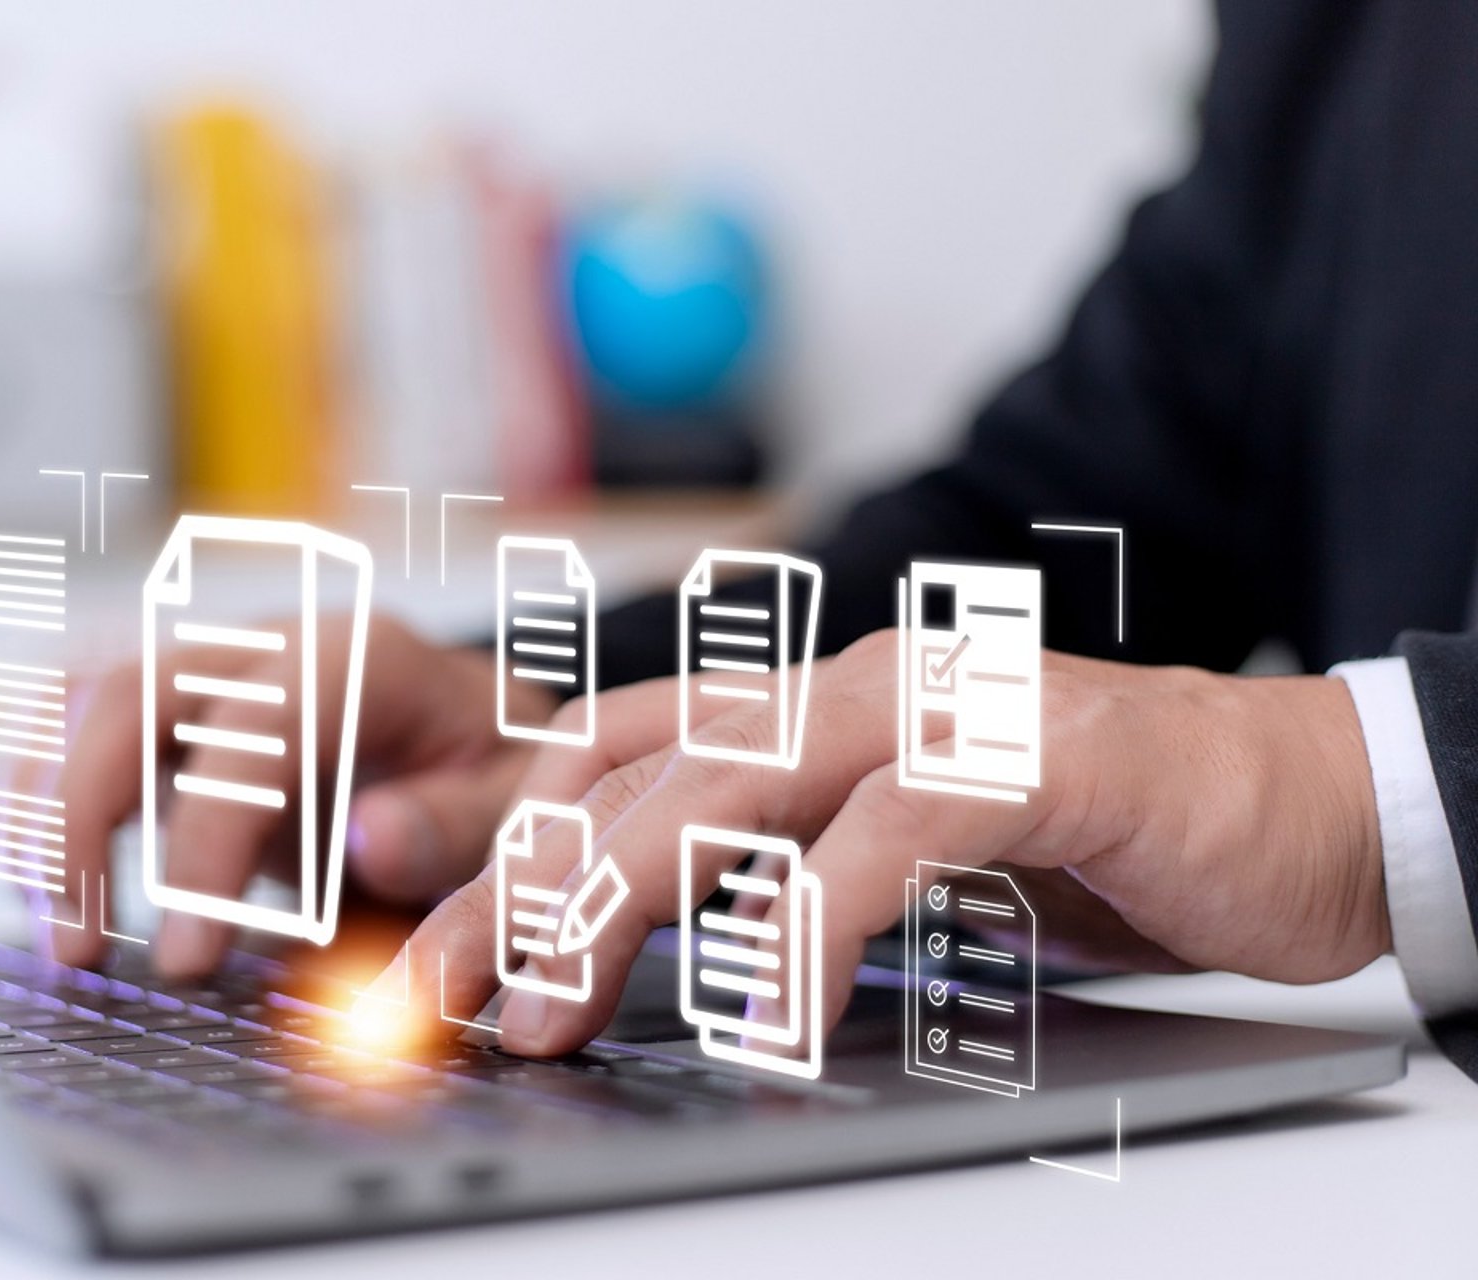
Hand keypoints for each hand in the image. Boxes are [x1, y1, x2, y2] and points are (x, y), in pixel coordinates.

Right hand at [40, 616, 554, 974]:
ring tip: (58, 937)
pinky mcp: (175, 710)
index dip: (206, 848)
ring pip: (80, 699)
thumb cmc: (499, 779)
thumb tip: (369, 839)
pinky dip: (38, 801)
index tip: (188, 963)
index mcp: (360, 660)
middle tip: (80, 951)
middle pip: (132, 692)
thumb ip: (455, 826)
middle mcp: (270, 644)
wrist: (483, 739)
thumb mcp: (516, 808)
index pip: (252, 737)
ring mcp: (213, 667)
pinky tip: (44, 891)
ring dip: (42, 812)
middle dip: (80, 817)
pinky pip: (73, 726)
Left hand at [373, 630, 1386, 1057]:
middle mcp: (849, 690)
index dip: (511, 834)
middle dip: (525, 887)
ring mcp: (933, 712)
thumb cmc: (1089, 841)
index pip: (614, 745)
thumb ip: (784, 876)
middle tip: (451, 994)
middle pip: (636, 772)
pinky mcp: (1026, 759)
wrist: (1295, 803)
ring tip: (554, 1013)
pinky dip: (809, 934)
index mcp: (808, 707)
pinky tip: (767, 1024)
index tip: (444, 938)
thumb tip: (654, 957)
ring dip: (620, 905)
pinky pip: (883, 843)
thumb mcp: (896, 858)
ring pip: (728, 786)